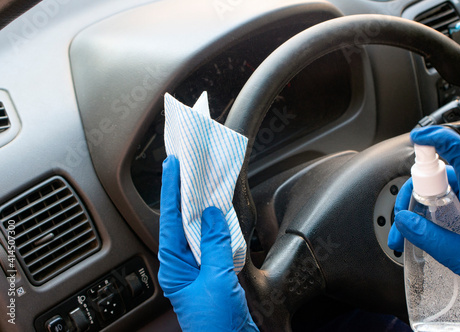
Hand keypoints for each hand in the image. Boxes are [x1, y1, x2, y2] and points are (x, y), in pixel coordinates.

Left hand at [158, 156, 257, 330]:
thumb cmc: (216, 323)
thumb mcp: (216, 280)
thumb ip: (215, 244)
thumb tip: (210, 215)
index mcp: (174, 268)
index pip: (169, 221)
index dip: (170, 191)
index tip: (171, 166)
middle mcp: (182, 267)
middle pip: (180, 224)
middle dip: (182, 196)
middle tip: (185, 169)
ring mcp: (197, 271)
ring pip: (196, 233)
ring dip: (199, 210)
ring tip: (201, 185)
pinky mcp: (213, 276)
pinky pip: (211, 246)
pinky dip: (215, 229)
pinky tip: (220, 217)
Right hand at [388, 126, 459, 298]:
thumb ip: (431, 238)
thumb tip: (404, 220)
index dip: (438, 139)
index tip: (418, 138)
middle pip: (439, 177)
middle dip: (411, 196)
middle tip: (400, 222)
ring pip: (440, 193)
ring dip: (417, 210)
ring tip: (404, 236)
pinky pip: (447, 206)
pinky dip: (428, 217)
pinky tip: (420, 235)